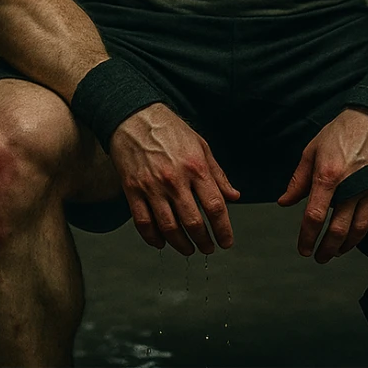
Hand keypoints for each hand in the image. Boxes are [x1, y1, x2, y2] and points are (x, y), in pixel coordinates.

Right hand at [108, 103, 240, 256]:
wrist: (134, 117)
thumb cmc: (170, 130)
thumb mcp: (201, 145)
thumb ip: (218, 174)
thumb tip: (234, 197)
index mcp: (195, 167)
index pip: (215, 207)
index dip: (223, 229)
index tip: (227, 242)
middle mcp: (174, 179)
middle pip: (193, 222)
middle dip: (204, 241)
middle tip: (209, 249)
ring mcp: (151, 186)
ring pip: (168, 228)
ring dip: (181, 245)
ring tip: (189, 249)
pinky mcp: (132, 190)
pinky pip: (143, 223)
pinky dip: (153, 238)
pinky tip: (162, 243)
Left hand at [277, 108, 367, 263]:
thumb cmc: (342, 130)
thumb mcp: (313, 149)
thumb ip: (299, 179)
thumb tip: (285, 202)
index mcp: (329, 175)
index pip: (315, 216)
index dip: (307, 237)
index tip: (304, 249)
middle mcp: (352, 186)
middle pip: (338, 231)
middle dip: (326, 249)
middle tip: (319, 256)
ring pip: (360, 230)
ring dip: (347, 246)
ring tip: (337, 250)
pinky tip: (361, 233)